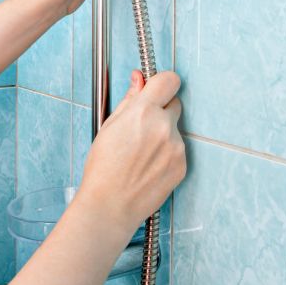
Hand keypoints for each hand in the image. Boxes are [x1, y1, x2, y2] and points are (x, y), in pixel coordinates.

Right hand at [75, 70, 185, 239]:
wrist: (110, 205)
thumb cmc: (103, 168)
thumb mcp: (109, 126)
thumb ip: (129, 99)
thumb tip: (139, 79)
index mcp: (143, 112)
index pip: (168, 80)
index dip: (161, 82)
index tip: (155, 88)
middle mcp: (163, 126)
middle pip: (174, 103)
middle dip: (161, 108)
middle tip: (141, 125)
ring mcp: (175, 147)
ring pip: (174, 128)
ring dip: (162, 133)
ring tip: (139, 153)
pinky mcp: (182, 165)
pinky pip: (177, 149)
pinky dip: (166, 153)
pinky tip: (147, 165)